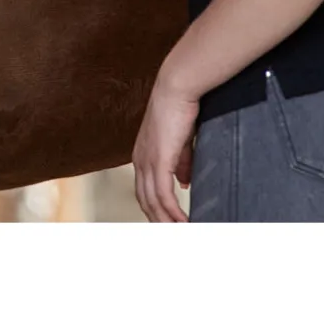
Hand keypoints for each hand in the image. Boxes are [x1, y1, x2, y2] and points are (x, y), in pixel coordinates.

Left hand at [131, 72, 198, 222]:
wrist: (177, 87)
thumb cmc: (180, 109)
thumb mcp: (180, 142)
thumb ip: (180, 163)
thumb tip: (184, 183)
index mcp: (142, 156)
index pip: (144, 192)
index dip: (155, 210)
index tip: (167, 225)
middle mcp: (139, 160)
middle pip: (145, 202)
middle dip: (159, 222)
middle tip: (174, 237)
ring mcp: (147, 160)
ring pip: (152, 202)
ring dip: (167, 222)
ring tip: (182, 235)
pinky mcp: (159, 159)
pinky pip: (163, 194)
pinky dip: (173, 212)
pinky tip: (183, 222)